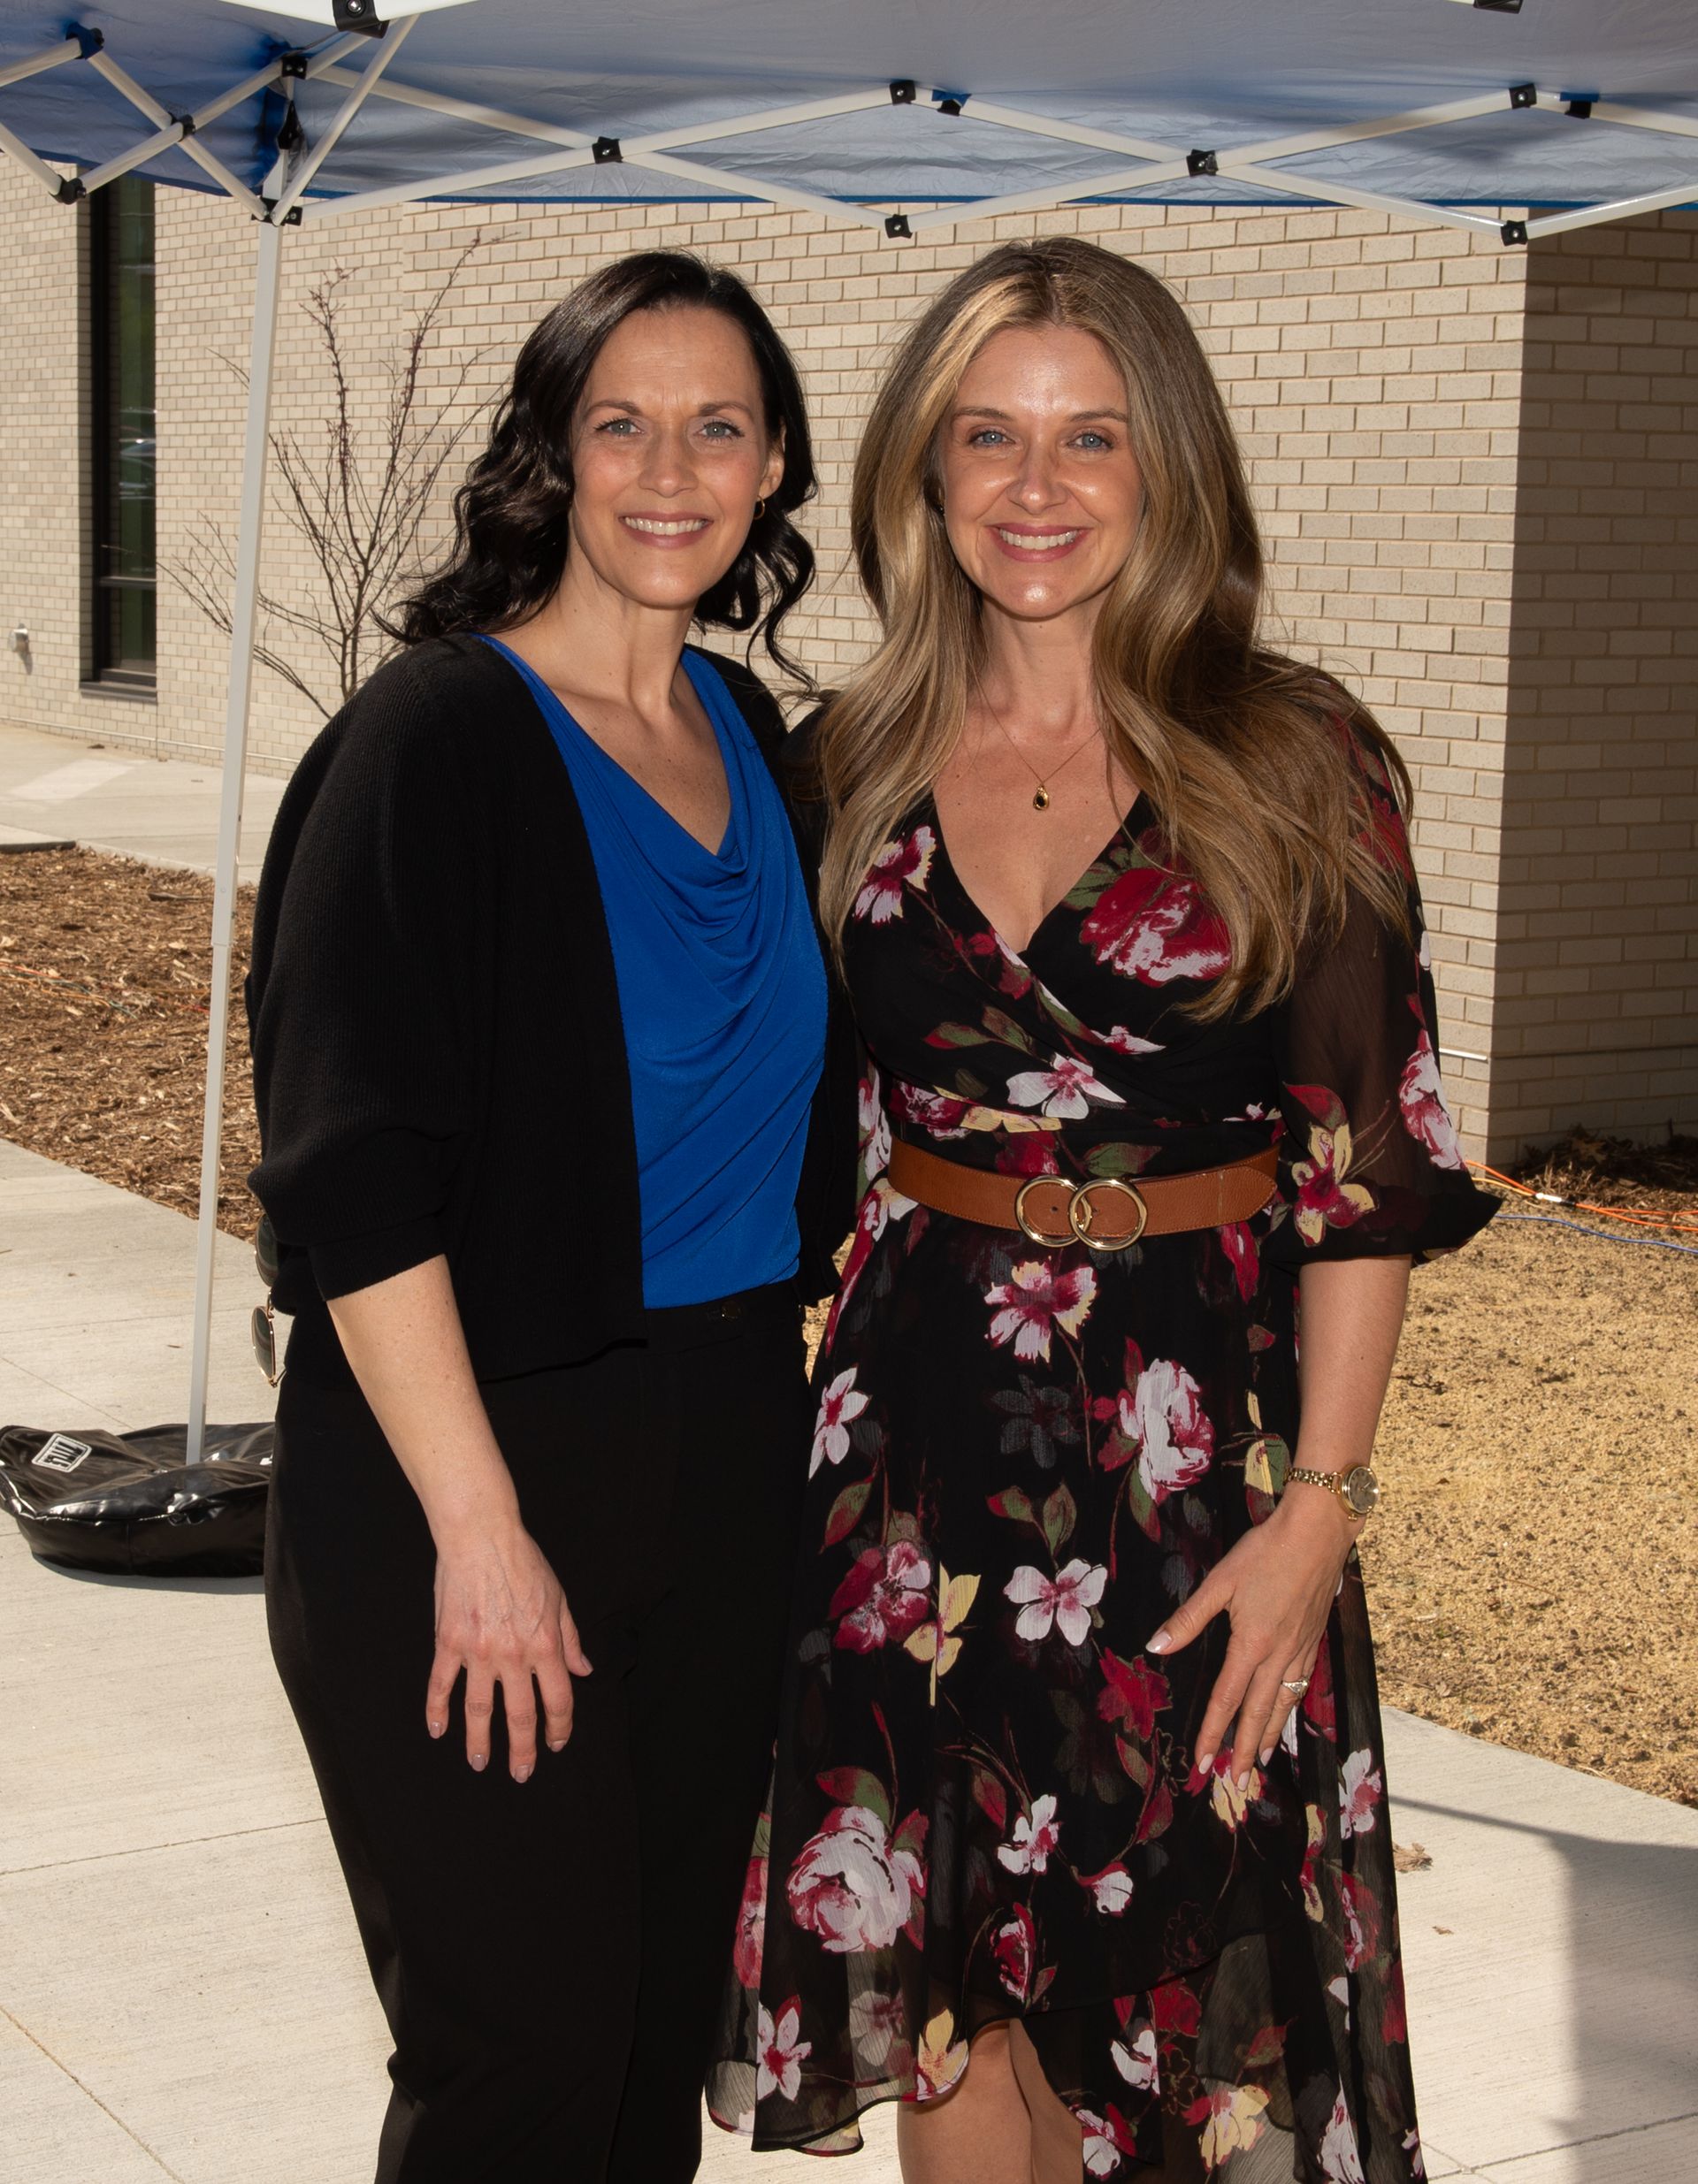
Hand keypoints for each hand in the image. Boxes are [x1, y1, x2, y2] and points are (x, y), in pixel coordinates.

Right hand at [425, 1519, 592, 1780]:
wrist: (482, 1536)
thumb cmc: (524, 1562)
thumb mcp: (559, 1599)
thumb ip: (570, 1639)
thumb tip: (584, 1670)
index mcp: (545, 1645)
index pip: (558, 1699)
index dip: (559, 1727)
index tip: (556, 1743)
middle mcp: (514, 1655)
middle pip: (520, 1714)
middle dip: (522, 1749)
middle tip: (520, 1774)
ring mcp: (478, 1652)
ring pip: (479, 1709)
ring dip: (480, 1740)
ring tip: (479, 1762)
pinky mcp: (449, 1643)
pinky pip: (441, 1684)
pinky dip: (437, 1710)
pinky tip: (438, 1730)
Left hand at [1146, 1487, 1358, 1784]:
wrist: (1318, 1535)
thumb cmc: (1265, 1553)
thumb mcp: (1221, 1582)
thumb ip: (1189, 1619)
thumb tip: (1155, 1646)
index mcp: (1252, 1644)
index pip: (1227, 1700)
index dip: (1213, 1733)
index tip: (1203, 1763)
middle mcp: (1279, 1656)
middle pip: (1259, 1714)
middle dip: (1246, 1751)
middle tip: (1238, 1783)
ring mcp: (1301, 1650)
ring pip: (1284, 1704)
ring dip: (1271, 1736)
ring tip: (1263, 1762)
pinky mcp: (1314, 1639)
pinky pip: (1301, 1686)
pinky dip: (1291, 1708)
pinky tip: (1287, 1713)